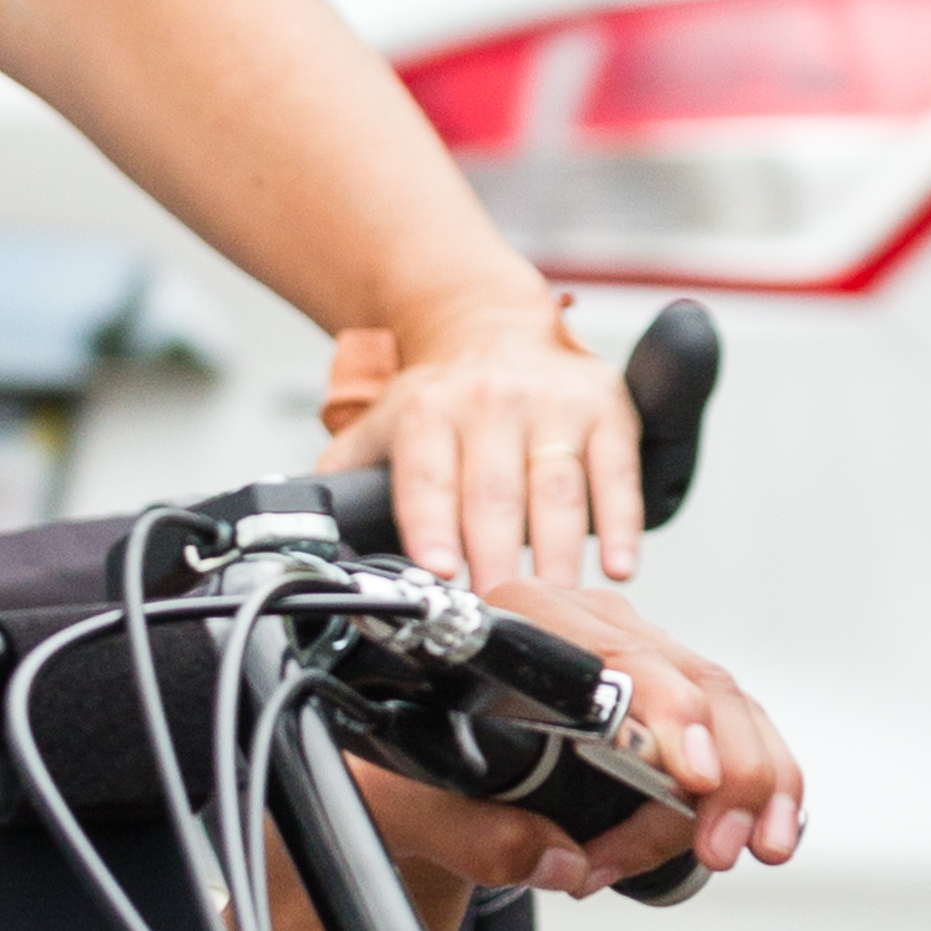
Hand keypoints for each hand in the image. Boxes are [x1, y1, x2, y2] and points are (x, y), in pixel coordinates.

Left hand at [322, 296, 642, 603]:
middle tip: (500, 609)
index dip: (432, 527)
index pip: (427, 478)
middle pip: (494, 493)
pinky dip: (621, 523)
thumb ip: (347, 473)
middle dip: (496, 558)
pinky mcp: (605, 411)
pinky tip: (619, 565)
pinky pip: (616, 473)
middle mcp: (491, 403)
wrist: (494, 321)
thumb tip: (309, 529)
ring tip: (556, 603)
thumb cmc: (440, 392)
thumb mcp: (383, 419)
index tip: (442, 572)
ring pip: (556, 489)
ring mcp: (553, 406)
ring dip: (558, 554)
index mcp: (429, 411)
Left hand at [348, 557, 804, 898]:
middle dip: (722, 769)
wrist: (403, 779)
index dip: (666, 710)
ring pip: (725, 710)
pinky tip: (767, 830)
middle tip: (718, 842)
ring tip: (749, 848)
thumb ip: (462, 832)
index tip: (691, 772)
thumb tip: (556, 858)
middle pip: (690, 681)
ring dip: (752, 784)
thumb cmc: (395, 769)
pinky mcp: (664, 705)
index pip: (615, 653)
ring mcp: (637, 660)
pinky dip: (760, 786)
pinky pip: (732, 737)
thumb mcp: (397, 804)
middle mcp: (591, 627)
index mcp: (521, 619)